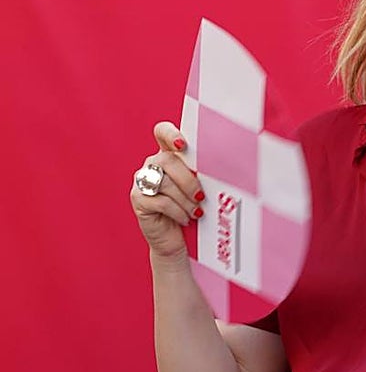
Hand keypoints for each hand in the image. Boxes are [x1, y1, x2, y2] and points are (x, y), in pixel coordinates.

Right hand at [129, 121, 205, 260]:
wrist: (178, 238)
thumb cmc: (193, 208)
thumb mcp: (200, 185)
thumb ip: (202, 171)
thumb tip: (221, 165)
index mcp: (169, 154)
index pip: (162, 132)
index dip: (170, 134)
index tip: (183, 144)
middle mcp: (152, 164)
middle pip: (166, 159)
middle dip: (188, 179)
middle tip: (201, 196)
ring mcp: (142, 181)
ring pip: (164, 182)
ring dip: (185, 199)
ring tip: (196, 211)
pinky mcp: (138, 199)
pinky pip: (160, 201)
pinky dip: (178, 211)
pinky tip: (186, 218)